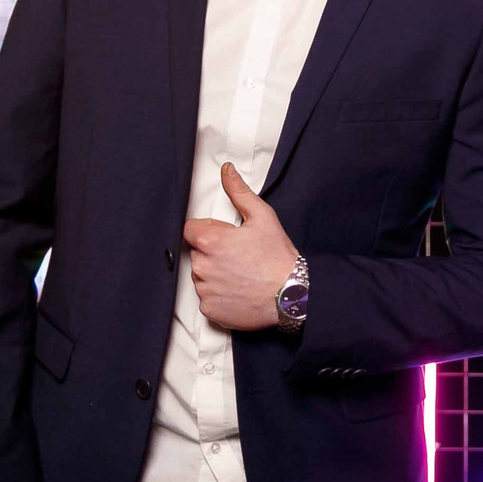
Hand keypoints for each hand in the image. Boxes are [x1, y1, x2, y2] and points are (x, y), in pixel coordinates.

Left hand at [183, 162, 297, 330]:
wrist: (292, 294)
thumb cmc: (278, 256)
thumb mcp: (262, 217)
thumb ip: (239, 192)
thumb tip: (226, 171)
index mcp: (210, 241)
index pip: (190, 230)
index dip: (208, 230)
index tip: (226, 237)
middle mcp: (202, 267)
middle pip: (196, 253)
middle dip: (212, 252)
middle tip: (239, 256)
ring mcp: (205, 291)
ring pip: (201, 276)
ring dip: (214, 274)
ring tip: (241, 274)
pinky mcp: (210, 310)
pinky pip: (207, 298)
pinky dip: (219, 295)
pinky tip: (238, 291)